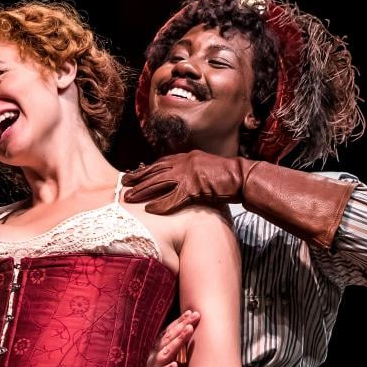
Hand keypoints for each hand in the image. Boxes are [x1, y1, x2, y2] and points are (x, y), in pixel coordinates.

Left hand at [123, 150, 257, 213]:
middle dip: (138, 178)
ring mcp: (188, 174)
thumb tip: (182, 180)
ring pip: (159, 183)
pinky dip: (161, 204)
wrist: (241, 176)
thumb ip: (191, 170)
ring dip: (142, 190)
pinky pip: (173, 197)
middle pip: (155, 170)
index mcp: (187, 156)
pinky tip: (150, 209)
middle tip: (124, 184)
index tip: (135, 173)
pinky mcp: (194, 187)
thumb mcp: (205, 166)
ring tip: (128, 198)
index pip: (162, 162)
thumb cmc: (227, 175)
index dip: (146, 169)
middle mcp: (184, 162)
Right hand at [137, 310, 199, 366]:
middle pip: (169, 337)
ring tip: (189, 330)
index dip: (179, 322)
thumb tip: (183, 334)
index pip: (168, 332)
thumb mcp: (157, 356)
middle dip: (182, 325)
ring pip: (165, 352)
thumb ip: (168, 346)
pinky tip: (174, 365)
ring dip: (177, 341)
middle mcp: (153, 353)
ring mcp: (151, 365)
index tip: (191, 312)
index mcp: (155, 347)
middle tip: (195, 315)